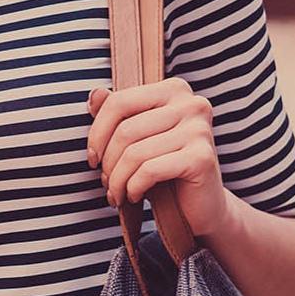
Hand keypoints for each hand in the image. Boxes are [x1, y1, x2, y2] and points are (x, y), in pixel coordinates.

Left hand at [85, 78, 234, 236]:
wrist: (201, 205)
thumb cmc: (164, 168)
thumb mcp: (138, 138)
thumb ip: (118, 113)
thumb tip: (95, 94)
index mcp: (174, 90)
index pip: (119, 102)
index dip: (97, 133)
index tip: (92, 157)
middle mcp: (191, 104)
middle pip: (126, 130)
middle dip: (108, 162)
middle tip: (105, 182)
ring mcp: (200, 130)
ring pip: (135, 153)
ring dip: (118, 180)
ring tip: (116, 194)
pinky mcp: (202, 158)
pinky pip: (150, 170)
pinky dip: (134, 187)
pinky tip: (134, 196)